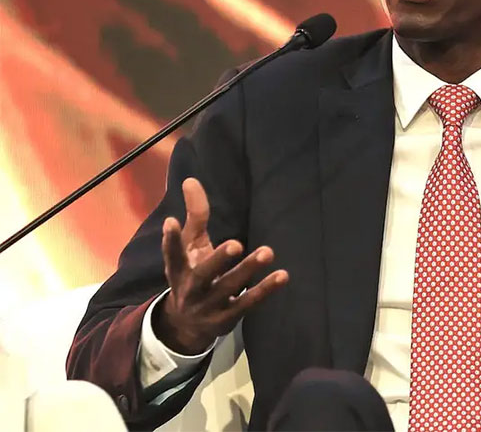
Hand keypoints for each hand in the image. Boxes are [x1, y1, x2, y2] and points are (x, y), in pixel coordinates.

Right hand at [155, 178, 288, 353]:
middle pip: (204, 274)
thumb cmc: (193, 274)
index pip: (172, 254)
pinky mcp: (228, 317)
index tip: (171, 221)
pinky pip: (249, 303)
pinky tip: (283, 275)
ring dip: (249, 270)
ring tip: (268, 252)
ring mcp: (209, 306)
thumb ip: (196, 215)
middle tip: (236, 244)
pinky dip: (265, 290)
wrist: (187, 326)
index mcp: (179, 270)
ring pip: (230, 287)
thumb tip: (191, 180)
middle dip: (218, 260)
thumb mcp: (191, 247)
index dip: (171, 240)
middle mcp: (192, 289)